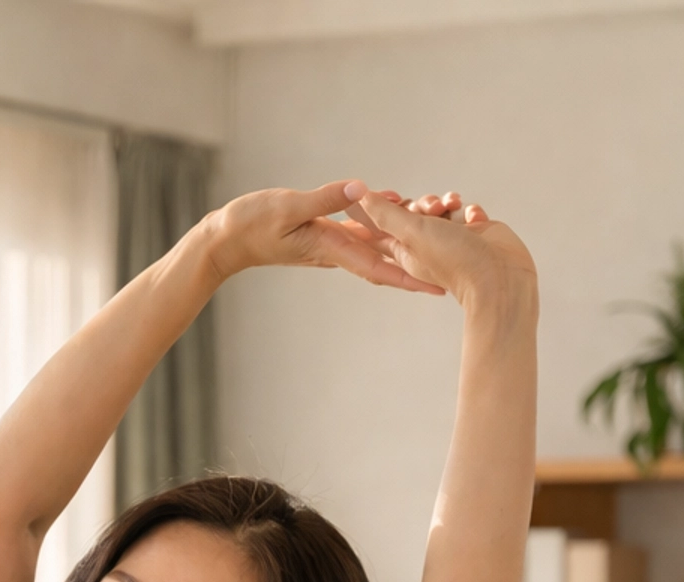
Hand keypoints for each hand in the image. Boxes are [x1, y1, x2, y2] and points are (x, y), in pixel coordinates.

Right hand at [211, 181, 447, 295]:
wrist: (227, 239)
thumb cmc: (250, 225)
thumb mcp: (288, 207)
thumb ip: (325, 199)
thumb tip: (361, 190)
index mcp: (331, 247)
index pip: (378, 266)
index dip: (411, 277)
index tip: (437, 288)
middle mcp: (338, 250)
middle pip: (387, 257)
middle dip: (420, 259)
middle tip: (456, 253)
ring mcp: (333, 242)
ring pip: (379, 243)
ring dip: (408, 240)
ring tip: (440, 226)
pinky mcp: (327, 231)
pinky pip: (364, 230)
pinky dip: (387, 224)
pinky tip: (405, 213)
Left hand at [342, 184, 537, 312]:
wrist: (498, 277)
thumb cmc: (454, 261)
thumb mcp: (413, 233)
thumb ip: (387, 215)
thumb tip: (359, 199)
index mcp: (406, 251)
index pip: (382, 228)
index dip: (379, 211)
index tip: (380, 198)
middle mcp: (428, 246)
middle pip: (416, 213)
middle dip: (425, 203)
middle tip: (433, 208)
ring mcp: (453, 241)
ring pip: (444, 210)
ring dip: (449, 203)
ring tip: (455, 208)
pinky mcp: (475, 236)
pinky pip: (468, 214)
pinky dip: (471, 212)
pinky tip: (476, 220)